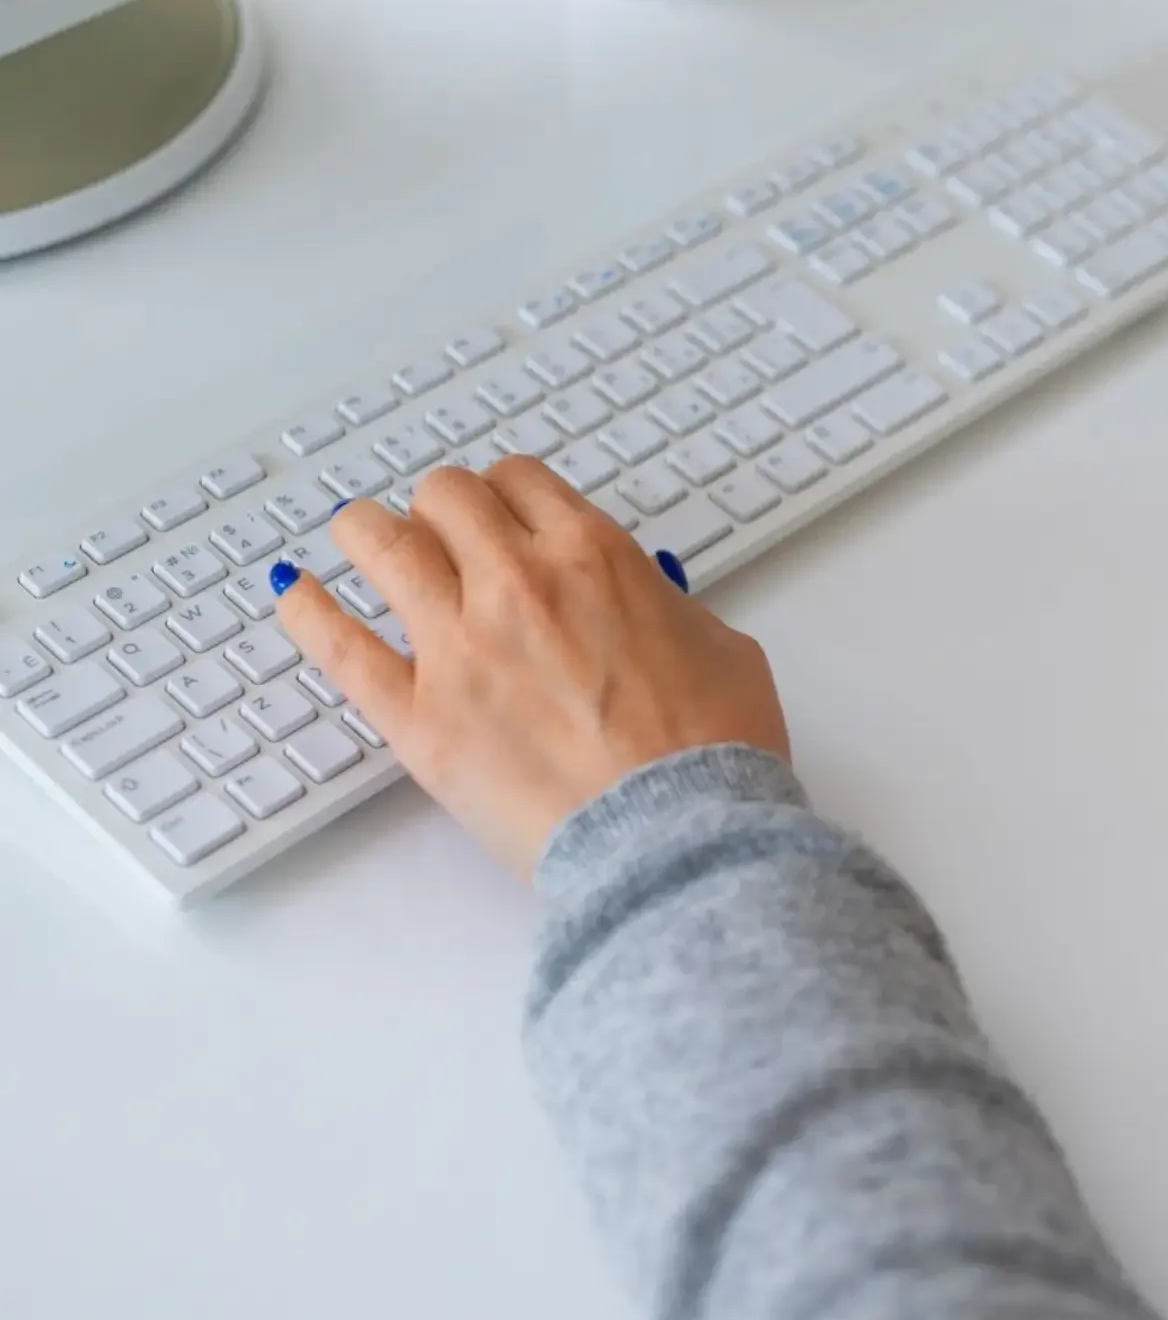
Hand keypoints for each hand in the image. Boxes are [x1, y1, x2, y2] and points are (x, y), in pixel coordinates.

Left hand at [275, 459, 788, 876]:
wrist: (677, 838)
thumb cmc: (714, 752)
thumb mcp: (721, 645)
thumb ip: (667, 606)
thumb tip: (646, 604)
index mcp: (594, 555)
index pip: (520, 480)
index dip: (508, 494)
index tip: (503, 514)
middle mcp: (518, 584)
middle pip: (445, 497)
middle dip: (444, 510)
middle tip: (445, 536)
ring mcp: (458, 648)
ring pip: (378, 543)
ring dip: (367, 532)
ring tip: (362, 541)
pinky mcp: (419, 719)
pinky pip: (338, 647)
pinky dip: (307, 613)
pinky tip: (294, 596)